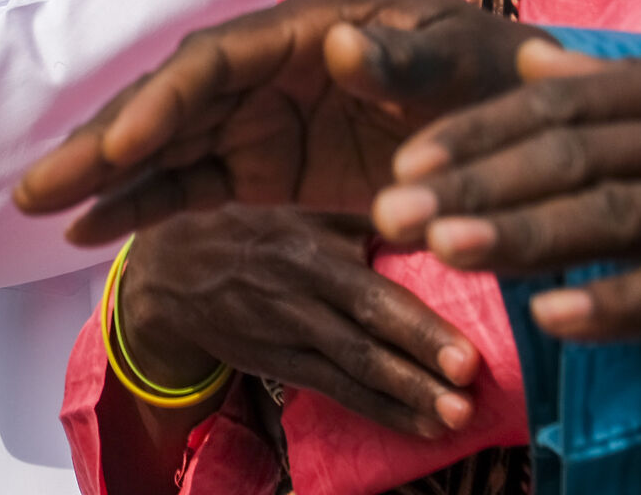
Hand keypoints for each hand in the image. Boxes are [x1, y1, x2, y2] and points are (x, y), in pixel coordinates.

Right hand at [15, 0, 546, 242]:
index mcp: (303, 29)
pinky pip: (192, 184)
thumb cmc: (499, 72)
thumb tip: (339, 42)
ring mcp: (261, 119)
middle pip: (166, 104)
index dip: (161, 103)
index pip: (212, 63)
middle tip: (36, 189)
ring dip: (103, 178)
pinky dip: (143, 206)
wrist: (525, 117)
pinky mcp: (267, 167)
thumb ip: (406, 56)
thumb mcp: (465, 61)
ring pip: (165, 146)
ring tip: (40, 209)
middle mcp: (266, 70)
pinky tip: (91, 232)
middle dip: (101, 144)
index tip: (119, 147)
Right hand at [120, 207, 476, 439]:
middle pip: (364, 340)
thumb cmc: (254, 236)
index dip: (417, 327)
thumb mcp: (302, 216)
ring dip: (405, 398)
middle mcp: (299, 298)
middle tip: (468, 389)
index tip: (466, 352)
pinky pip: (336, 393)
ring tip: (453, 417)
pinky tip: (419, 425)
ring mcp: (287, 337)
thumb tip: (435, 229)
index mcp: (310, 252)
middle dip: (417, 367)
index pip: (370, 293)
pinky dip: (380, 410)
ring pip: (352, 374)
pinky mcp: (280, 365)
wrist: (172, 274)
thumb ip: (364, 225)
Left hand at [375, 47, 640, 340]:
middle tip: (391, 208)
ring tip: (448, 247)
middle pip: (571, 154)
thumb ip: (624, 84)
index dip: (480, 128)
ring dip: (526, 233)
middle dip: (475, 179)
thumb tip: (530, 62)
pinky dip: (624, 302)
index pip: (562, 103)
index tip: (407, 153)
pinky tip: (559, 320)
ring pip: (617, 215)